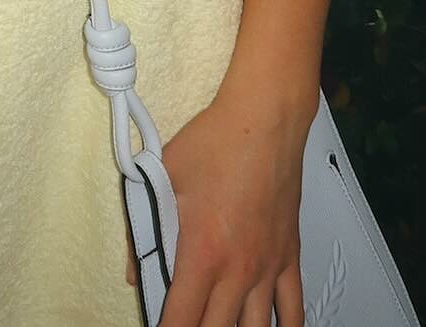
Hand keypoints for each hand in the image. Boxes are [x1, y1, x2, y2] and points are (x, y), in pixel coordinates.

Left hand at [122, 76, 311, 326]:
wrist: (263, 119)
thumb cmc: (216, 143)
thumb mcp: (162, 178)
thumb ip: (140, 228)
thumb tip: (133, 269)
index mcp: (203, 254)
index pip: (181, 320)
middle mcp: (238, 269)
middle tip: (186, 322)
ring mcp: (267, 267)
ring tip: (219, 324)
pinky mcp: (289, 256)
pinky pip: (293, 309)